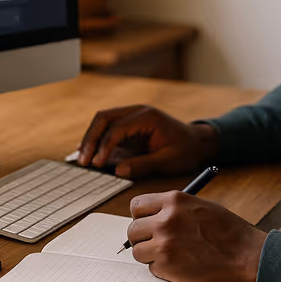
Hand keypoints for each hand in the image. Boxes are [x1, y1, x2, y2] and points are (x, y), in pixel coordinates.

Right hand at [78, 105, 218, 178]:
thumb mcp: (168, 161)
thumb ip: (143, 165)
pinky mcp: (129, 124)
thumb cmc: (186, 150)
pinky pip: (108, 127)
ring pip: (103, 120)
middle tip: (83, 160)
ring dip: (91, 137)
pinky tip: (89, 152)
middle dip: (91, 139)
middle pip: (104, 118)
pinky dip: (97, 138)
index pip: (118, 128)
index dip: (104, 146)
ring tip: (82, 157)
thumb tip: (118, 170)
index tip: (97, 163)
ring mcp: (132, 115)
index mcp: (147, 117)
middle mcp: (137, 111)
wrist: (198, 142)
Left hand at [127, 192, 266, 281]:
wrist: (246, 256)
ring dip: (149, 254)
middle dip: (142, 237)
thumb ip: (174, 208)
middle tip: (154, 241)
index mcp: (174, 200)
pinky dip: (161, 268)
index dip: (140, 216)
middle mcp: (165, 220)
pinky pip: (151, 267)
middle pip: (132, 229)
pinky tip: (180, 264)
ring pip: (138, 250)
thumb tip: (153, 214)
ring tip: (169, 254)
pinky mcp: (167, 266)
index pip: (137, 205)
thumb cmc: (228, 231)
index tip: (145, 222)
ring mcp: (164, 244)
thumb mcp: (200, 205)